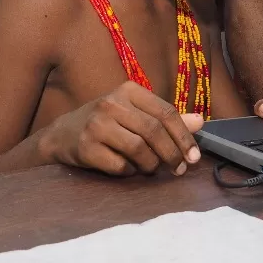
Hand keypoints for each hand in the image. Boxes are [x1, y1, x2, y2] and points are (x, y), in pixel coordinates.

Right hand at [40, 81, 203, 175]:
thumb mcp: (135, 114)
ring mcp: (96, 125)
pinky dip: (129, 171)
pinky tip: (127, 169)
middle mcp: (111, 104)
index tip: (194, 157)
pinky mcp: (85, 147)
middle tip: (178, 169)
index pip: (166, 112)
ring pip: (138, 149)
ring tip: (151, 169)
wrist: (62, 135)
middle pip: (154, 131)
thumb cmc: (106, 124)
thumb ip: (167, 119)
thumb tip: (200, 122)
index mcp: (128, 91)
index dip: (184, 136)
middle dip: (171, 154)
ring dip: (151, 164)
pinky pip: (119, 165)